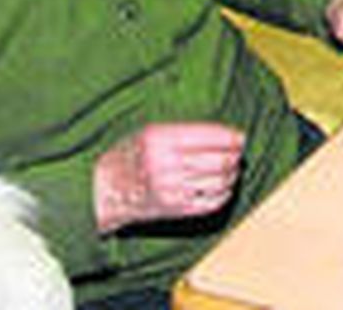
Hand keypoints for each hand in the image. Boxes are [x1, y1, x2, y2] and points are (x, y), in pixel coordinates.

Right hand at [93, 122, 244, 232]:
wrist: (102, 190)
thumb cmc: (130, 155)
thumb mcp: (150, 132)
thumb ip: (185, 132)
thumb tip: (229, 136)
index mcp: (160, 139)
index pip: (211, 136)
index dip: (232, 137)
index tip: (241, 137)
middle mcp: (165, 164)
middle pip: (219, 159)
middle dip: (235, 155)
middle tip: (238, 152)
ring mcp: (170, 189)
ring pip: (219, 181)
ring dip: (232, 174)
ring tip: (231, 169)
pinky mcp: (173, 209)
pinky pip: (211, 202)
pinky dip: (224, 194)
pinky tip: (224, 187)